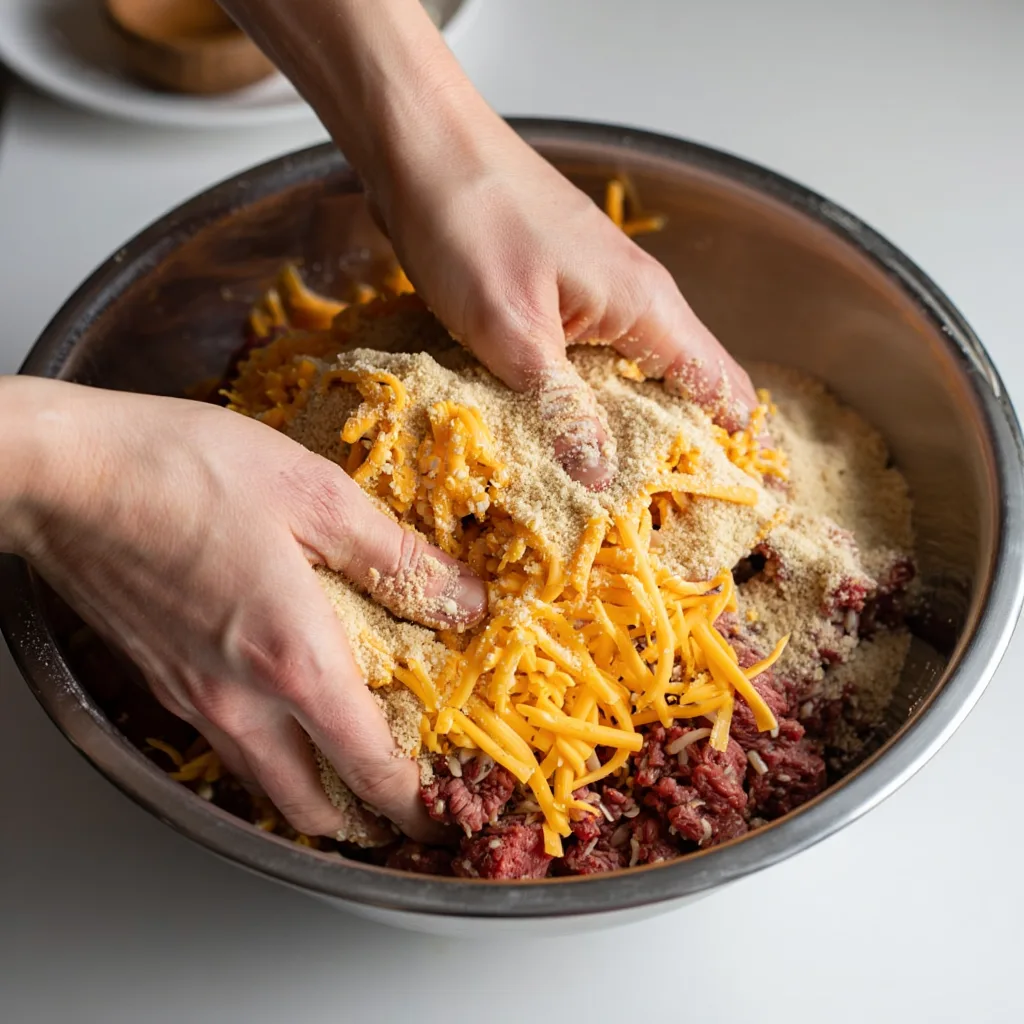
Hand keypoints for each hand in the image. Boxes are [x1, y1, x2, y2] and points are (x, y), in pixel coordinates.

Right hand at [1, 377, 485, 838]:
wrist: (63, 473)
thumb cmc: (181, 471)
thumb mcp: (317, 495)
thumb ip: (398, 559)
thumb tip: (465, 601)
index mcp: (291, 660)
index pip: (368, 769)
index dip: (415, 803)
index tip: (444, 814)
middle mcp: (239, 701)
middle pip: (311, 804)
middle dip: (365, 815)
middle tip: (404, 794)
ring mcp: (191, 699)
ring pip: (265, 781)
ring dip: (315, 788)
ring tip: (352, 756)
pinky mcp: (160, 681)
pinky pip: (227, 745)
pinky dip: (269, 752)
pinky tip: (286, 707)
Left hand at [378, 122, 757, 488]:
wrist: (420, 148)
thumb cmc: (471, 223)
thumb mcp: (513, 332)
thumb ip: (562, 409)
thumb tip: (599, 482)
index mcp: (647, 308)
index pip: (720, 387)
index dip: (733, 446)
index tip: (731, 501)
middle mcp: (637, 301)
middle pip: (681, 388)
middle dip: (674, 451)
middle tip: (656, 518)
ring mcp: (597, 294)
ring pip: (631, 376)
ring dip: (623, 430)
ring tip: (609, 493)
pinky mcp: (558, 294)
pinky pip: (589, 360)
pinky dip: (584, 400)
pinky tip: (558, 433)